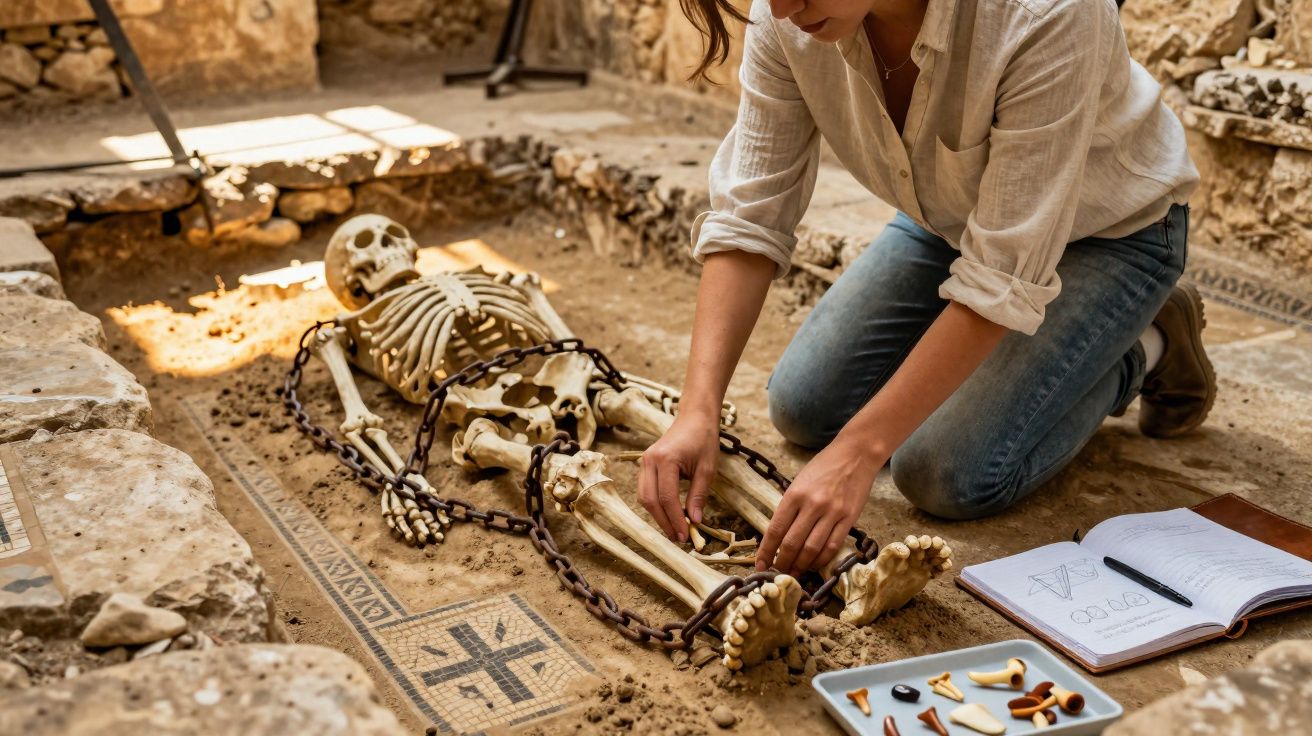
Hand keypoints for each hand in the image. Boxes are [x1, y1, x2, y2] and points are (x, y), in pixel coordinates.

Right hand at [638, 412, 720, 541]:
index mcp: (666, 460)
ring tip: (674, 528)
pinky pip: (645, 490)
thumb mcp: (707, 469)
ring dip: (658, 515)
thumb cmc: (704, 439)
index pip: (667, 497)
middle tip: (678, 537)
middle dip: (664, 522)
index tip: (686, 535)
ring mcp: (644, 461)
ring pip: (644, 497)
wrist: (694, 417)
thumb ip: (699, 495)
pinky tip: (669, 513)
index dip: (676, 519)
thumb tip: (694, 521)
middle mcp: (649, 460)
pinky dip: (656, 504)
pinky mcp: (645, 464)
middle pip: (650, 500)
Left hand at [756, 436, 884, 574]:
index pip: (775, 530)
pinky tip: (814, 565)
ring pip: (812, 549)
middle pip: (792, 543)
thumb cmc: (824, 467)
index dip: (766, 551)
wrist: (855, 454)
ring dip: (801, 566)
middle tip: (777, 573)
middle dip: (782, 563)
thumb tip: (778, 536)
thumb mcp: (799, 482)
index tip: (760, 565)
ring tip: (794, 573)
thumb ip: (790, 507)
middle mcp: (812, 504)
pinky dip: (821, 560)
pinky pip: (833, 546)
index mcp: (794, 494)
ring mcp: (832, 512)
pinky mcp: (849, 518)